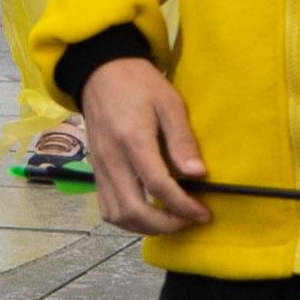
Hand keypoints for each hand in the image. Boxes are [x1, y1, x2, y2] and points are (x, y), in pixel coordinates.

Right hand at [75, 55, 208, 234]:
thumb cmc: (139, 83)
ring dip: (145, 227)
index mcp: (133, 139)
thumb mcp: (169, 103)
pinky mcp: (96, 171)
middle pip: (133, 210)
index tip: (203, 213)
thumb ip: (182, 140)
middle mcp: (112, 159)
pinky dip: (128, 220)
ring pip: (117, 215)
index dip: (183, 206)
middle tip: (188, 220)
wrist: (101, 71)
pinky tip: (148, 214)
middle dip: (164, 224)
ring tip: (171, 220)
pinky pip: (107, 207)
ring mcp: (100, 167)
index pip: (158, 185)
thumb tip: (198, 174)